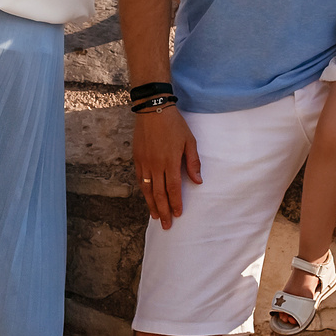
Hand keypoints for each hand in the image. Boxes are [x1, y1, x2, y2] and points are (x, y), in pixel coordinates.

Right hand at [133, 105, 202, 229]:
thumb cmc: (174, 124)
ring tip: (155, 216)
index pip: (173, 189)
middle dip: (163, 211)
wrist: (152, 109)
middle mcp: (156, 165)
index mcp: (170, 162)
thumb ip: (193, 162)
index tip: (178, 215)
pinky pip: (140, 180)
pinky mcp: (137, 158)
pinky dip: (143, 192)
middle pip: (159, 194)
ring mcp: (145, 163)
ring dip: (151, 205)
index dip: (176, 203)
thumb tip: (198, 181)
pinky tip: (147, 198)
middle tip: (166, 225)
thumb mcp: (189, 141)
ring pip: (147, 190)